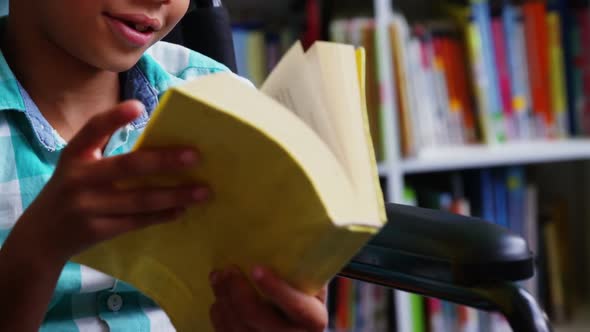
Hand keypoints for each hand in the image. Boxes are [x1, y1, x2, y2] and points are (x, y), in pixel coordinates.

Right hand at [9, 100, 209, 264]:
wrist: (41, 237)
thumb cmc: (71, 191)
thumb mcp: (76, 165)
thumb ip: (103, 149)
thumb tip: (157, 138)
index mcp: (74, 155)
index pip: (92, 130)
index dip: (114, 117)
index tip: (139, 106)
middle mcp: (78, 179)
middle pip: (127, 166)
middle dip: (164, 161)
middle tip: (196, 156)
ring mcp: (87, 207)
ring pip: (140, 199)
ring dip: (175, 195)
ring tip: (203, 191)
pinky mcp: (97, 230)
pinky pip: (137, 222)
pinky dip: (162, 216)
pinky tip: (182, 210)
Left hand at [209, 267, 327, 331]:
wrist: (294, 325)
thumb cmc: (302, 294)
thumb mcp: (311, 283)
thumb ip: (303, 268)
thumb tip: (290, 237)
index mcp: (313, 319)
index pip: (296, 306)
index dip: (276, 288)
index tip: (256, 268)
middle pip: (257, 317)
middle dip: (237, 291)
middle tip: (227, 269)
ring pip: (238, 327)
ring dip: (223, 300)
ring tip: (218, 277)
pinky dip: (219, 315)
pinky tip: (218, 299)